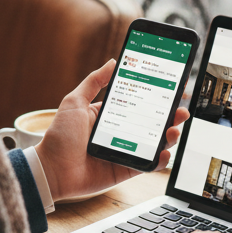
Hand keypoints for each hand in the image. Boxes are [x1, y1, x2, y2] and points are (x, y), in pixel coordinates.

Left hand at [35, 60, 187, 201]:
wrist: (50, 170)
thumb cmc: (59, 136)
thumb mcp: (75, 101)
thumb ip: (94, 81)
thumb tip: (114, 61)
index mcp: (110, 115)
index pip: (139, 103)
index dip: (158, 97)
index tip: (173, 88)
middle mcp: (120, 133)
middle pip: (152, 123)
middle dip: (170, 116)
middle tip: (180, 109)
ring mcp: (124, 152)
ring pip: (154, 144)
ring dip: (169, 136)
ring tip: (174, 129)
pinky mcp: (125, 170)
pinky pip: (147, 165)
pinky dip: (159, 160)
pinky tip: (164, 152)